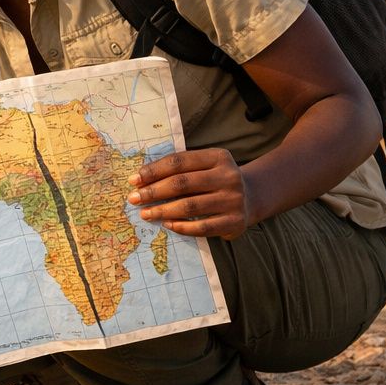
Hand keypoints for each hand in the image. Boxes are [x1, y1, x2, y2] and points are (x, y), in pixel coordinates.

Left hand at [127, 148, 252, 239]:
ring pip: (190, 206)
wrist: (251, 198)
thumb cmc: (214, 180)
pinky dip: (181, 227)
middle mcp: (229, 176)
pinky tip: (167, 225)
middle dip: (154, 192)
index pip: (179, 162)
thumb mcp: (204, 166)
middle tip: (134, 199)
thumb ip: (179, 169)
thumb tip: (141, 179)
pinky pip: (202, 227)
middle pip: (182, 183)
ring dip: (162, 211)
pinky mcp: (235, 221)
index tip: (134, 180)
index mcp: (218, 157)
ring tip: (145, 214)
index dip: (154, 171)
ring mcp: (234, 200)